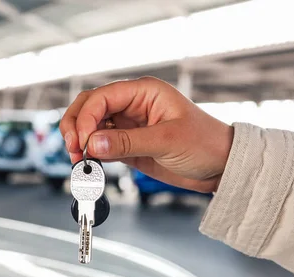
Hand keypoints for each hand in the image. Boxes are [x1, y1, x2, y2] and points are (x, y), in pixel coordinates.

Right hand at [60, 77, 233, 192]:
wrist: (220, 167)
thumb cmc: (205, 144)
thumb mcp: (167, 140)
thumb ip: (127, 142)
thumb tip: (92, 143)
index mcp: (144, 92)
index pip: (102, 97)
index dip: (87, 117)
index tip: (83, 141)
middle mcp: (132, 106)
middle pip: (89, 107)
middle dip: (76, 125)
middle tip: (74, 148)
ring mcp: (127, 126)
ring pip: (90, 126)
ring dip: (80, 141)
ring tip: (79, 159)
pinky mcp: (127, 146)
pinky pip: (100, 146)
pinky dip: (90, 154)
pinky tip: (89, 164)